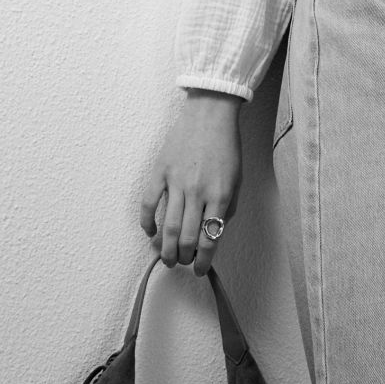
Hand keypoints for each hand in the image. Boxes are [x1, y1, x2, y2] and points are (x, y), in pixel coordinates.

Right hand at [140, 89, 242, 276]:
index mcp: (220, 195)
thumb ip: (227, 207)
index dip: (204, 260)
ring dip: (164, 248)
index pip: (210, 239)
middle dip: (182, 258)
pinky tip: (150, 232)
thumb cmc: (226, 147)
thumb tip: (213, 233)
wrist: (210, 114)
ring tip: (166, 258)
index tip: (200, 269)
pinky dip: (146, 222)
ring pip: (166, 226)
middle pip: (184, 237)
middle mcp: (197, 191)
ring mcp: (176, 181)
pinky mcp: (160, 171)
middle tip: (181, 263)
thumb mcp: (237, 179)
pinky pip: (148, 202)